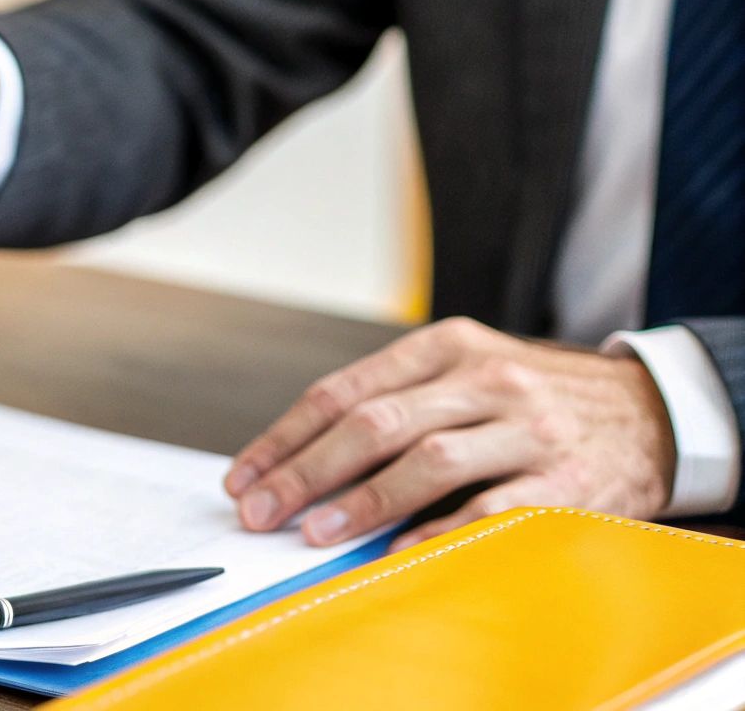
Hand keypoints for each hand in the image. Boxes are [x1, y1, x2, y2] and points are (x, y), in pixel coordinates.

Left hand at [222, 317, 674, 551]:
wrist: (650, 413)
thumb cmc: (531, 399)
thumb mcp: (466, 373)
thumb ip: (395, 404)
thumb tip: (300, 463)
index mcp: (445, 347)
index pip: (343, 390)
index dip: (286, 437)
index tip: (245, 477)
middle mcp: (483, 378)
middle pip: (374, 423)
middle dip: (306, 472)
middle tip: (261, 510)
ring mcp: (525, 426)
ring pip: (426, 460)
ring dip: (361, 501)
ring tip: (315, 531)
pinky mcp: (563, 477)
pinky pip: (488, 506)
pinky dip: (437, 529)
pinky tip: (396, 549)